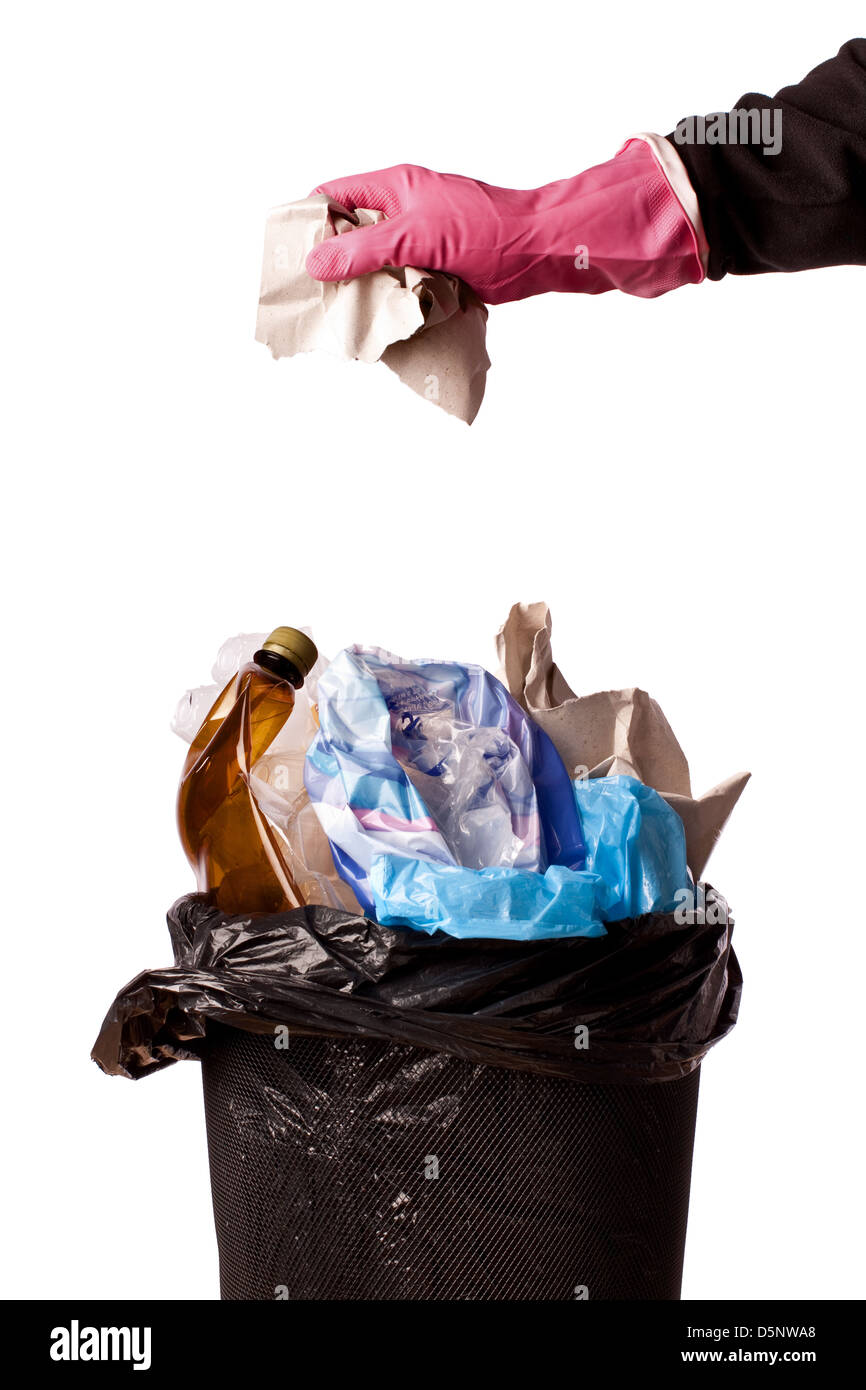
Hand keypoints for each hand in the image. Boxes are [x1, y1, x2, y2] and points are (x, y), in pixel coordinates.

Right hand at [305, 141, 703, 303]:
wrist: (540, 252)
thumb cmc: (485, 229)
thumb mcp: (414, 236)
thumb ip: (362, 250)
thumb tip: (315, 263)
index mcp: (395, 186)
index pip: (336, 194)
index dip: (309, 220)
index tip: (287, 251)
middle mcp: (406, 211)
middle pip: (352, 234)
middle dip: (331, 262)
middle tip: (309, 294)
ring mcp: (423, 241)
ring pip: (377, 265)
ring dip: (362, 288)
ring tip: (338, 314)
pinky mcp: (439, 270)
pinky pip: (403, 285)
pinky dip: (390, 301)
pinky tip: (377, 322)